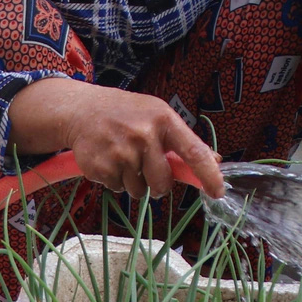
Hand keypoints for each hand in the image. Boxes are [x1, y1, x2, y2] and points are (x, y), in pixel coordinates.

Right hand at [9, 78, 224, 199]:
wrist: (83, 110)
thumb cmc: (128, 114)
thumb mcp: (158, 115)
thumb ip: (184, 141)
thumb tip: (215, 160)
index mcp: (164, 120)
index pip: (194, 152)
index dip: (208, 175)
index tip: (218, 192)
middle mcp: (144, 136)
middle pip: (162, 183)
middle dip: (158, 185)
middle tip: (147, 170)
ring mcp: (121, 152)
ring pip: (138, 190)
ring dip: (133, 182)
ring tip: (123, 157)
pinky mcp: (101, 167)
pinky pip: (117, 189)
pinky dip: (115, 180)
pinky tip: (109, 159)